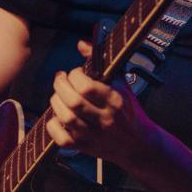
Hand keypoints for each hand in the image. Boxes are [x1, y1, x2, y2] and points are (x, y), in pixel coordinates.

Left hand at [46, 40, 157, 168]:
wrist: (138, 144)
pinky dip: (53, 126)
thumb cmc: (129, 111)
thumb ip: (102, 62)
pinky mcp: (84, 147)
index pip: (87, 87)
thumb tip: (82, 44)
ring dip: (56, 102)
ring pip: (65, 117)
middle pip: (72, 101)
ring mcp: (93, 135)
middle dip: (60, 85)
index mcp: (115, 100)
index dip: (75, 75)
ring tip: (59, 95)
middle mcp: (104, 118)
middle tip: (61, 80)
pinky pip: (61, 138)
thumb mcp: (122, 84)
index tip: (76, 73)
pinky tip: (58, 117)